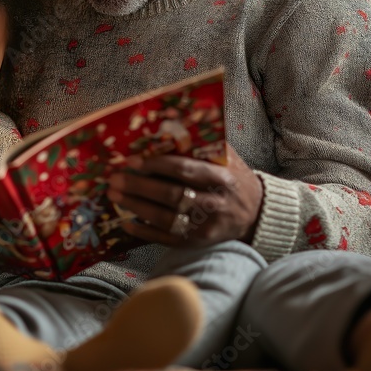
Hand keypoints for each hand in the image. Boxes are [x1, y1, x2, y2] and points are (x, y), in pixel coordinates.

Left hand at [107, 143, 263, 246]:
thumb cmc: (232, 178)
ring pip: (166, 218)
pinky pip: (168, 238)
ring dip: (137, 207)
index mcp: (220, 177)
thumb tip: (164, 128)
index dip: (157, 165)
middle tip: (114, 179)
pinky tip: (126, 223)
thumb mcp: (225, 157)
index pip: (184, 170)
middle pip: (171, 195)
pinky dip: (145, 232)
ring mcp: (206, 226)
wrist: (256, 212)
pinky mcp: (199, 242)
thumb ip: (200, 144)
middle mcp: (214, 203)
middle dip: (139, 187)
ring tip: (115, 196)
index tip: (132, 161)